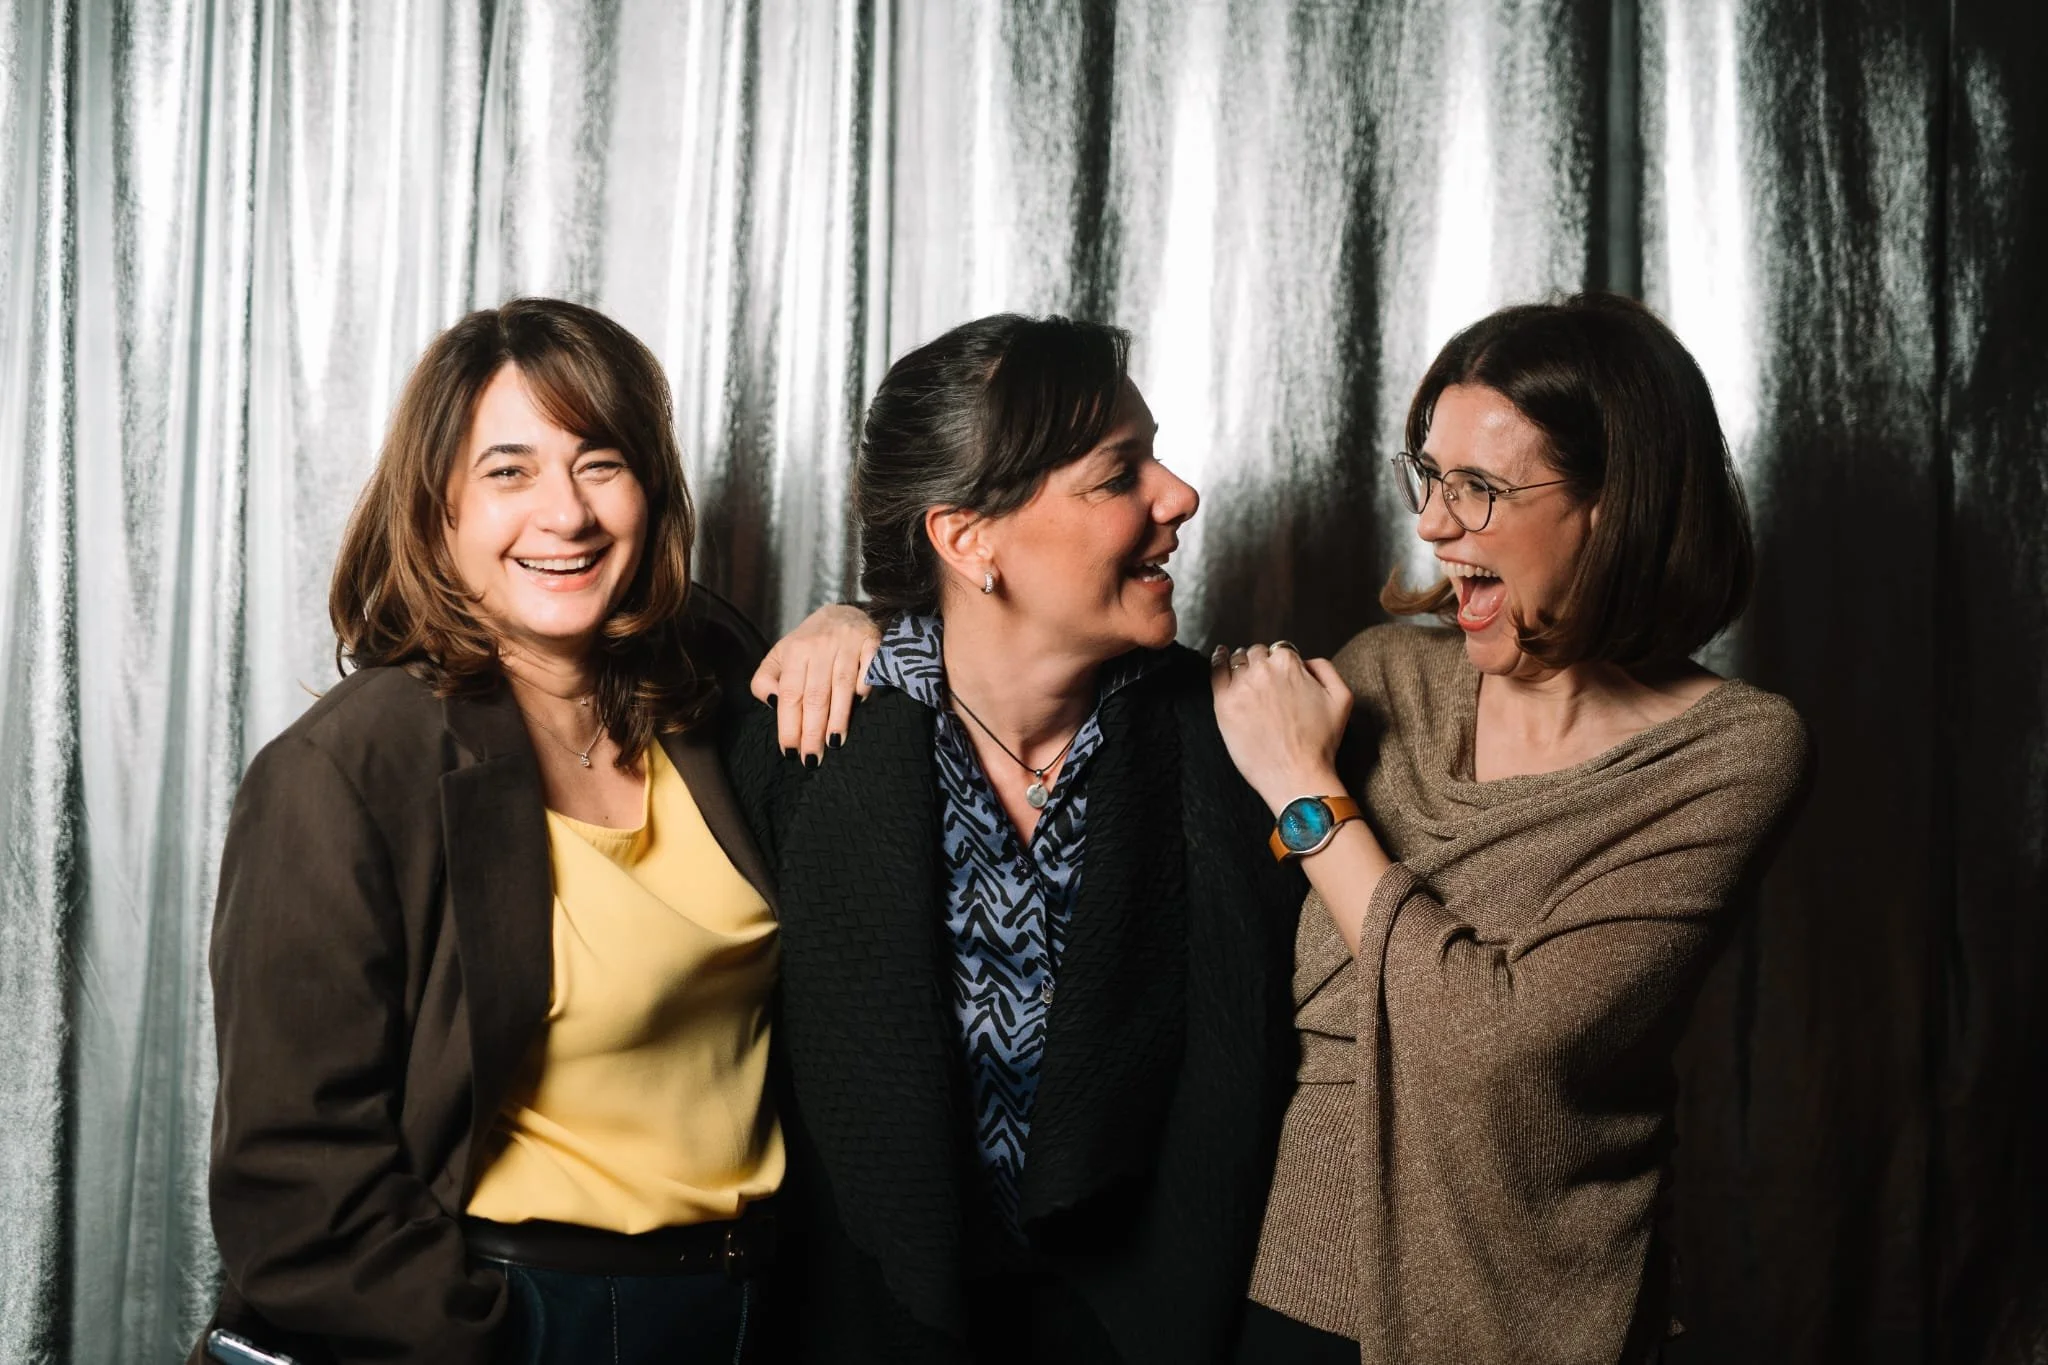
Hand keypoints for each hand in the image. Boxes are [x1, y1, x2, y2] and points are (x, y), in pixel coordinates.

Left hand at [750, 604, 881, 760]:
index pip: (790, 694)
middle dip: (812, 730)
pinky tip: (862, 706)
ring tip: (833, 743)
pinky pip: (871, 668)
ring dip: (839, 718)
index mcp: (796, 651)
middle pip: (815, 695)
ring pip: (842, 686)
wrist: (843, 613)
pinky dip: (867, 686)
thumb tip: (772, 703)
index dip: (789, 724)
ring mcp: (848, 643)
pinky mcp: (873, 641)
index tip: (789, 751)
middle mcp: (821, 646)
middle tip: (812, 759)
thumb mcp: (779, 657)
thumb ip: (765, 680)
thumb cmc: (808, 645)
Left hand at [1209, 642, 1353, 813]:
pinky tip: (1219, 657)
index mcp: (1289, 664)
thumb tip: (1306, 660)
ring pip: (1237, 661)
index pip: (1280, 650)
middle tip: (1264, 683)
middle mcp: (1263, 670)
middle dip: (1261, 664)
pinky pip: (1216, 672)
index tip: (1281, 678)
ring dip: (1241, 665)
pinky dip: (1217, 661)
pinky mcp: (1224, 704)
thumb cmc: (1319, 743)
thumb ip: (1325, 668)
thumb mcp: (1342, 698)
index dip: (1281, 664)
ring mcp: (1241, 686)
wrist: (1297, 775)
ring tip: (1245, 678)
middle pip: (1256, 653)